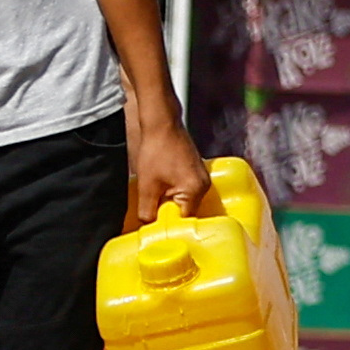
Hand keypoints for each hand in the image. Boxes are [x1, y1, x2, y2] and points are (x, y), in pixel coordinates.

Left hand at [124, 116, 214, 232]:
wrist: (160, 123)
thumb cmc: (156, 148)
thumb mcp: (146, 186)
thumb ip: (147, 211)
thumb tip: (147, 226)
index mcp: (195, 190)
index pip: (184, 220)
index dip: (168, 224)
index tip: (155, 225)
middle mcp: (204, 185)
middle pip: (186, 211)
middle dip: (168, 213)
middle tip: (152, 210)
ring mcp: (201, 177)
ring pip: (185, 201)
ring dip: (169, 201)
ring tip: (155, 195)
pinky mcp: (196, 171)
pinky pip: (186, 189)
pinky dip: (173, 191)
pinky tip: (161, 185)